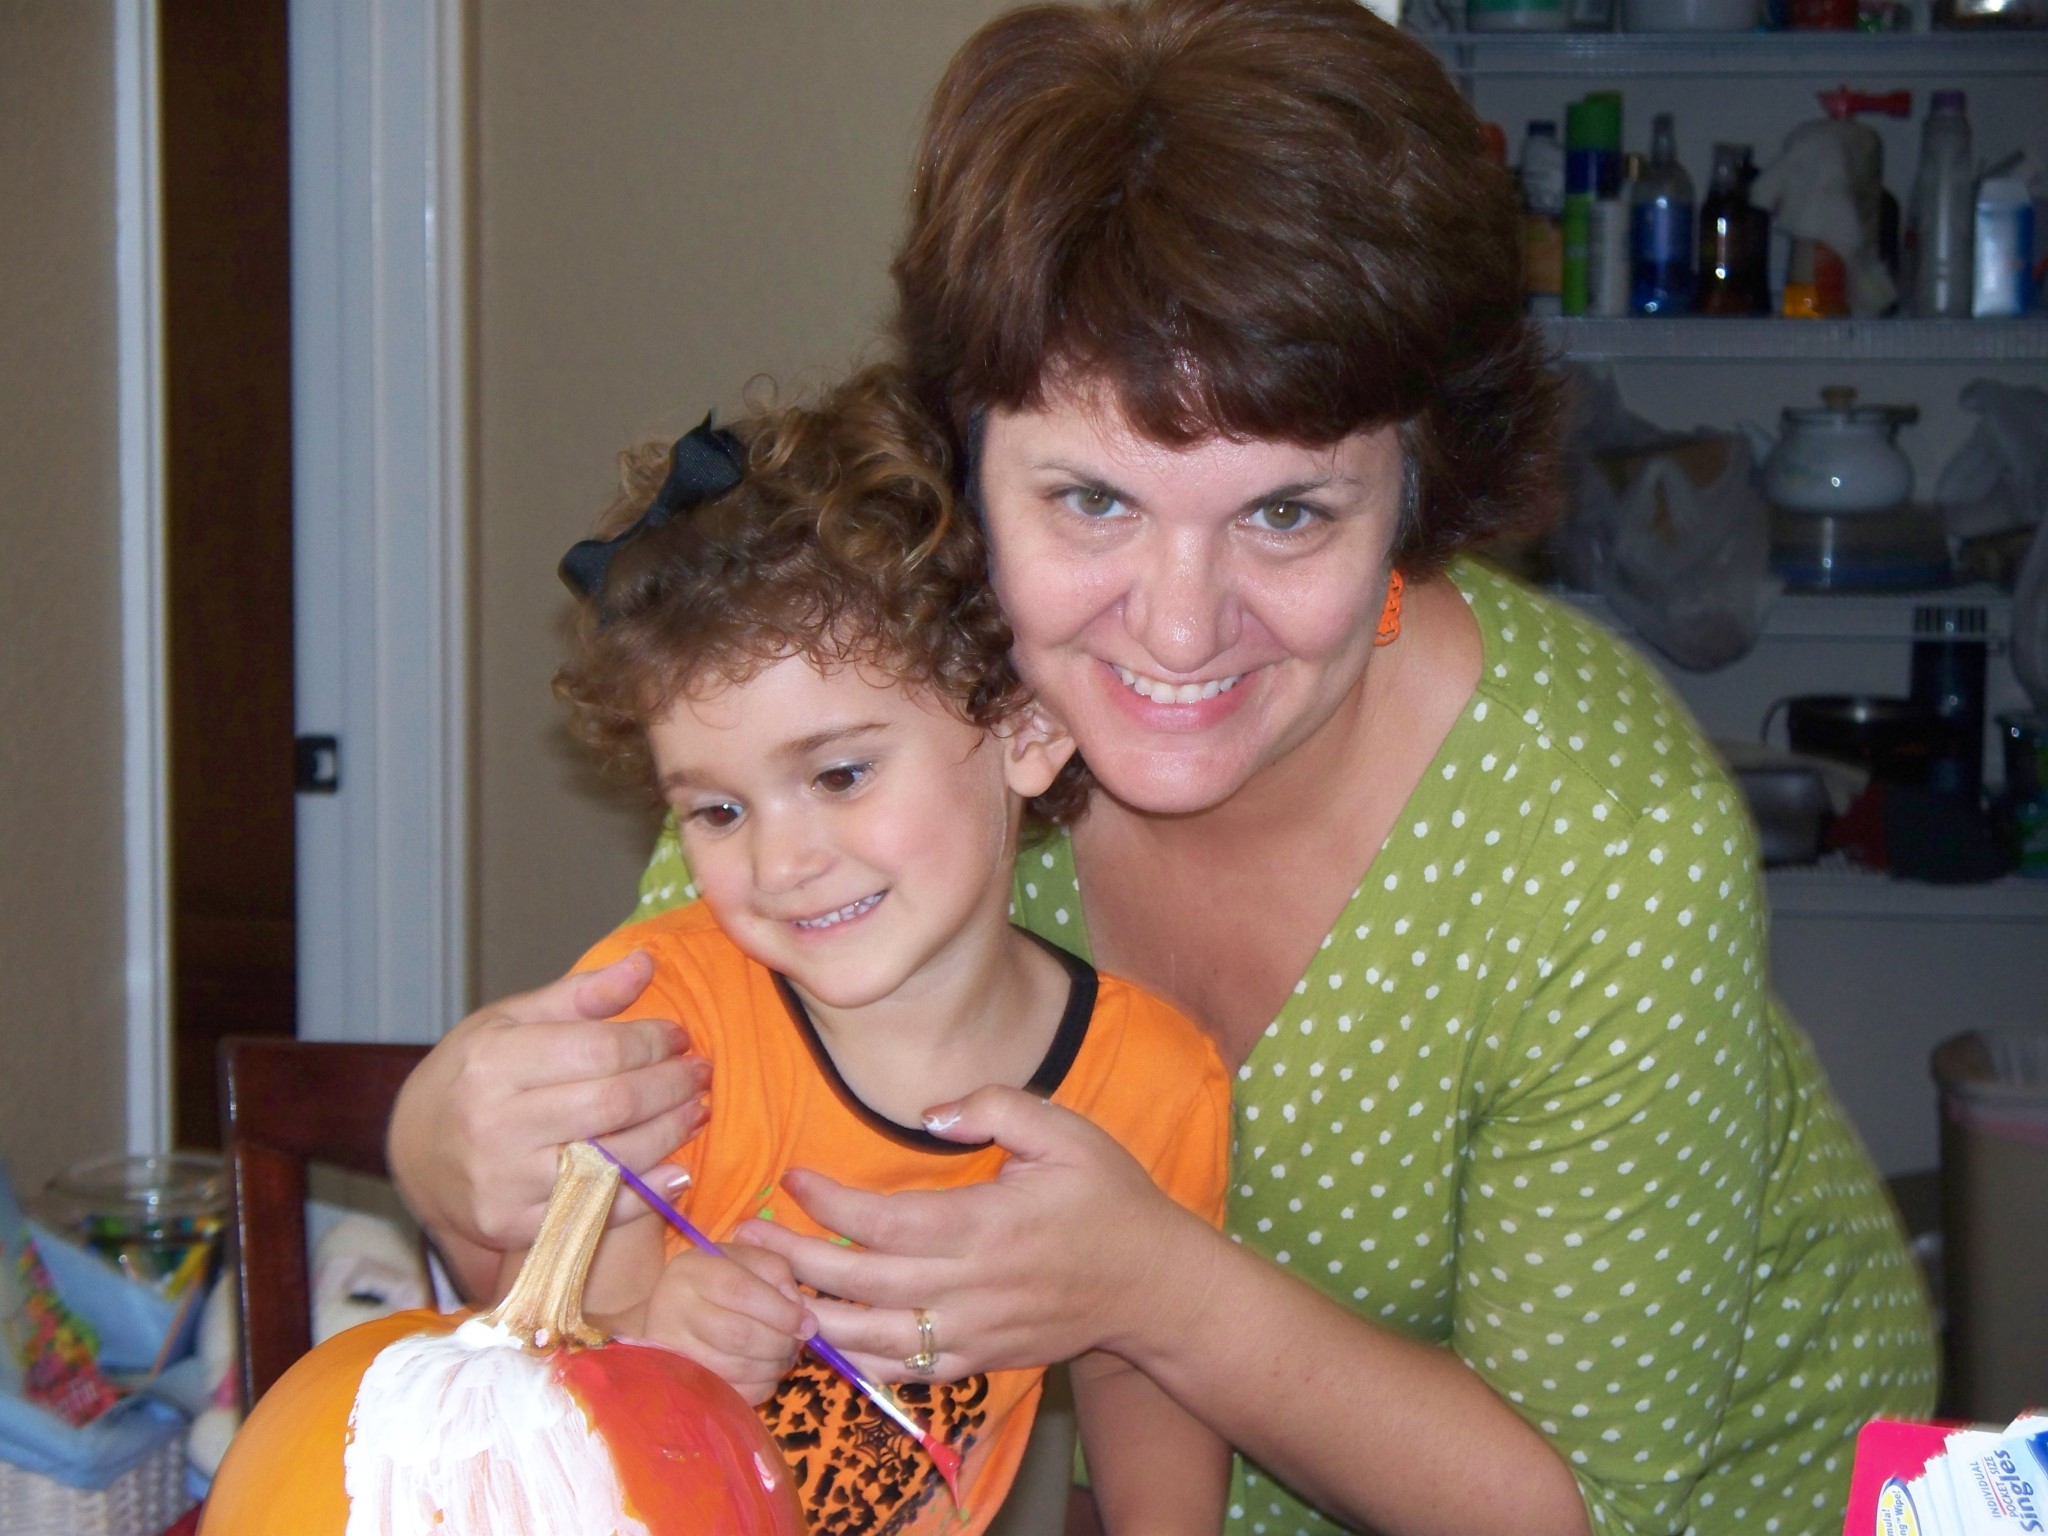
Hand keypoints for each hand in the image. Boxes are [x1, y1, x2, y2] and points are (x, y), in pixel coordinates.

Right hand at [387, 952, 710, 1259]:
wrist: (413, 1154)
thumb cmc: (469, 1076)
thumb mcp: (507, 1022)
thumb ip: (579, 995)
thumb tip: (645, 963)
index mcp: (494, 1062)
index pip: (599, 1050)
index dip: (652, 1042)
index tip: (679, 1036)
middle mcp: (496, 1124)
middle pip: (614, 1105)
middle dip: (671, 1086)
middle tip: (700, 1072)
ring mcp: (505, 1183)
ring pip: (614, 1161)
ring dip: (670, 1135)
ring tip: (697, 1110)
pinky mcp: (515, 1229)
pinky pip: (599, 1214)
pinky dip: (647, 1194)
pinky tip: (678, 1171)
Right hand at [637, 1244, 815, 1405]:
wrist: (668, 1311)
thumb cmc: (716, 1281)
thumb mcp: (744, 1259)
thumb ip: (774, 1271)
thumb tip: (796, 1307)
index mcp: (692, 1270)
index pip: (742, 1292)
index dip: (782, 1312)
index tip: (808, 1324)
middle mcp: (672, 1309)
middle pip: (739, 1335)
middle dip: (780, 1343)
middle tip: (798, 1344)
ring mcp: (672, 1350)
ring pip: (736, 1368)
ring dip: (773, 1367)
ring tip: (785, 1357)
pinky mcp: (678, 1383)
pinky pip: (730, 1393)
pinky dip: (759, 1387)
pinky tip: (765, 1374)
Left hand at [736, 1086, 1208, 1382]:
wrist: (1154, 1283)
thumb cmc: (1109, 1198)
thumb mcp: (1065, 1131)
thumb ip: (996, 1107)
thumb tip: (932, 1113)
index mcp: (985, 1225)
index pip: (882, 1221)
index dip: (828, 1202)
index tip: (793, 1178)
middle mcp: (971, 1286)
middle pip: (862, 1283)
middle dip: (796, 1261)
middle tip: (748, 1237)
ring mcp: (974, 1331)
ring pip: (874, 1338)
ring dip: (814, 1316)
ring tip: (768, 1289)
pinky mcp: (980, 1358)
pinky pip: (906, 1370)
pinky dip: (859, 1360)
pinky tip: (826, 1337)